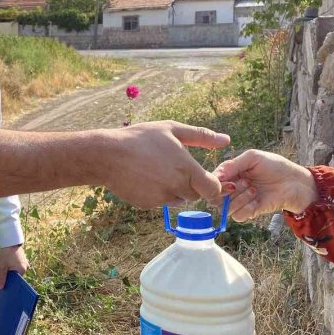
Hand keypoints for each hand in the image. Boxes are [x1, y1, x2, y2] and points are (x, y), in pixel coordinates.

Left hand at [0, 244, 27, 288]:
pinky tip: (5, 265)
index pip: (17, 281)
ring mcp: (25, 261)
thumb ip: (2, 277)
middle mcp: (26, 266)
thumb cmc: (6, 253)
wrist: (9, 240)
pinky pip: (17, 264)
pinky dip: (12, 266)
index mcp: (22, 270)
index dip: (11, 283)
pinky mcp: (22, 257)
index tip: (5, 286)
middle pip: (17, 275)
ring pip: (17, 269)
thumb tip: (1, 287)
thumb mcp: (2, 266)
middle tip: (2, 279)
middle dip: (10, 277)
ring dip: (10, 270)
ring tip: (3, 271)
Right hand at [103, 121, 229, 207]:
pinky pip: (160, 203)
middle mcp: (177, 187)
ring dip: (174, 190)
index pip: (213, 189)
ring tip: (156, 171)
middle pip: (195, 195)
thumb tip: (226, 140)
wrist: (107, 155)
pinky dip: (157, 193)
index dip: (214, 186)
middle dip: (190, 185)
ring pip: (177, 199)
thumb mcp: (172, 129)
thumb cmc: (140, 138)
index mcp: (187, 169)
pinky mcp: (148, 205)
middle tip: (174, 168)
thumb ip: (202, 136)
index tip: (208, 180)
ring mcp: (162, 198)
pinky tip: (145, 178)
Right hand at [214, 149, 317, 220]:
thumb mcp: (252, 158)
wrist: (295, 182)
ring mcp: (240, 201)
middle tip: (246, 183)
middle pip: (215, 197)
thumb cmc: (276, 166)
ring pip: (226, 208)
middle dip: (229, 191)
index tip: (229, 180)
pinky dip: (246, 208)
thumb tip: (215, 176)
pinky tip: (257, 200)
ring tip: (254, 189)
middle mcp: (232, 188)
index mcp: (230, 173)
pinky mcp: (250, 212)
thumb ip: (232, 165)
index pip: (212, 182)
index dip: (216, 183)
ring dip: (240, 198)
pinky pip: (238, 216)